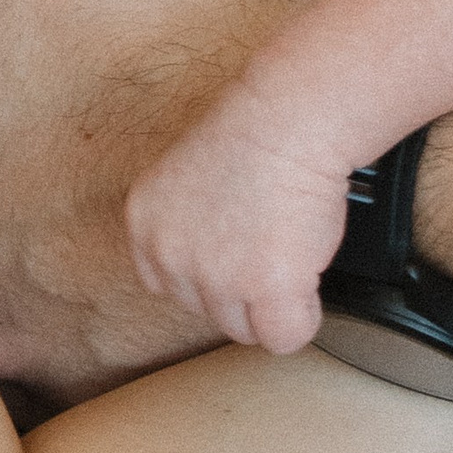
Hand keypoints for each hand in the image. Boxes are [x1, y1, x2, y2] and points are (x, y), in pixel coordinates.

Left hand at [126, 108, 354, 356]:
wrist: (291, 116)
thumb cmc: (255, 133)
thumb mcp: (187, 179)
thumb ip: (186, 228)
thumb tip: (214, 268)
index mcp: (144, 225)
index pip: (171, 285)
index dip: (211, 270)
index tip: (235, 245)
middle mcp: (170, 255)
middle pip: (209, 311)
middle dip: (243, 287)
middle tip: (269, 238)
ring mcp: (216, 276)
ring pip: (246, 328)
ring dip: (273, 301)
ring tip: (289, 246)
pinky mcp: (266, 287)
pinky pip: (285, 336)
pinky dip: (303, 316)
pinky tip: (307, 275)